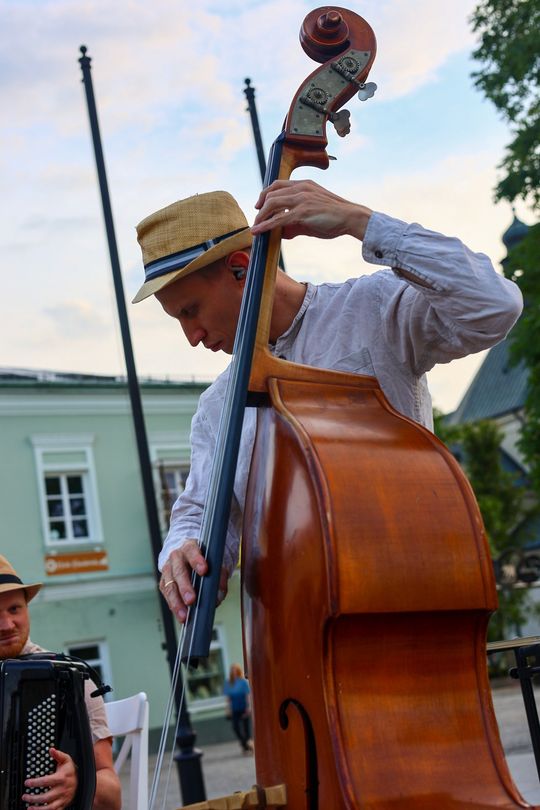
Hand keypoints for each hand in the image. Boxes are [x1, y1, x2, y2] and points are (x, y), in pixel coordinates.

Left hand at [22, 748, 76, 809]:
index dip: (35, 783)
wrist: (83, 781)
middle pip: (46, 797)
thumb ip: (58, 755)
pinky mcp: (63, 805)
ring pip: (49, 807)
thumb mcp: (66, 760)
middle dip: (33, 798)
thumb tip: (51, 749)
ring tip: (29, 807)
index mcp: (61, 778)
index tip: (27, 783)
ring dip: (38, 808)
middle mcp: (62, 790)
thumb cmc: (71, 771)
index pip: (46, 781)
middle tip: (25, 796)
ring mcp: (62, 799)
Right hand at [160, 542, 228, 622]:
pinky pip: (167, 595)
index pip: (192, 551)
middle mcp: (176, 557)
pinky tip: (181, 615)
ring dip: (177, 601)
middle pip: (178, 571)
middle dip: (185, 587)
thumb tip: (218, 594)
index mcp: (189, 547)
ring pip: (169, 585)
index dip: (197, 560)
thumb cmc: (203, 559)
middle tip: (191, 600)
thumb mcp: (214, 561)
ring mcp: (168, 570)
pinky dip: (174, 606)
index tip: (204, 570)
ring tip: (184, 614)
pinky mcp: (164, 582)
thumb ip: (219, 575)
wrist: (189, 556)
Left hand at [251, 179, 371, 240]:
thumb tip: (283, 233)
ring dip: (261, 216)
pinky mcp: (302, 213)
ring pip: (272, 204)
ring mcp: (301, 199)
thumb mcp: (312, 217)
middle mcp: (301, 188)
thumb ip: (296, 223)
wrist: (351, 217)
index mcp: (305, 185)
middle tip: (256, 218)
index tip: (259, 205)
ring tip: (255, 227)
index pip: (278, 185)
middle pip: (271, 193)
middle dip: (260, 206)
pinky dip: (265, 225)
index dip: (265, 194)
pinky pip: (278, 219)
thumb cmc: (334, 218)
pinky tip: (258, 231)